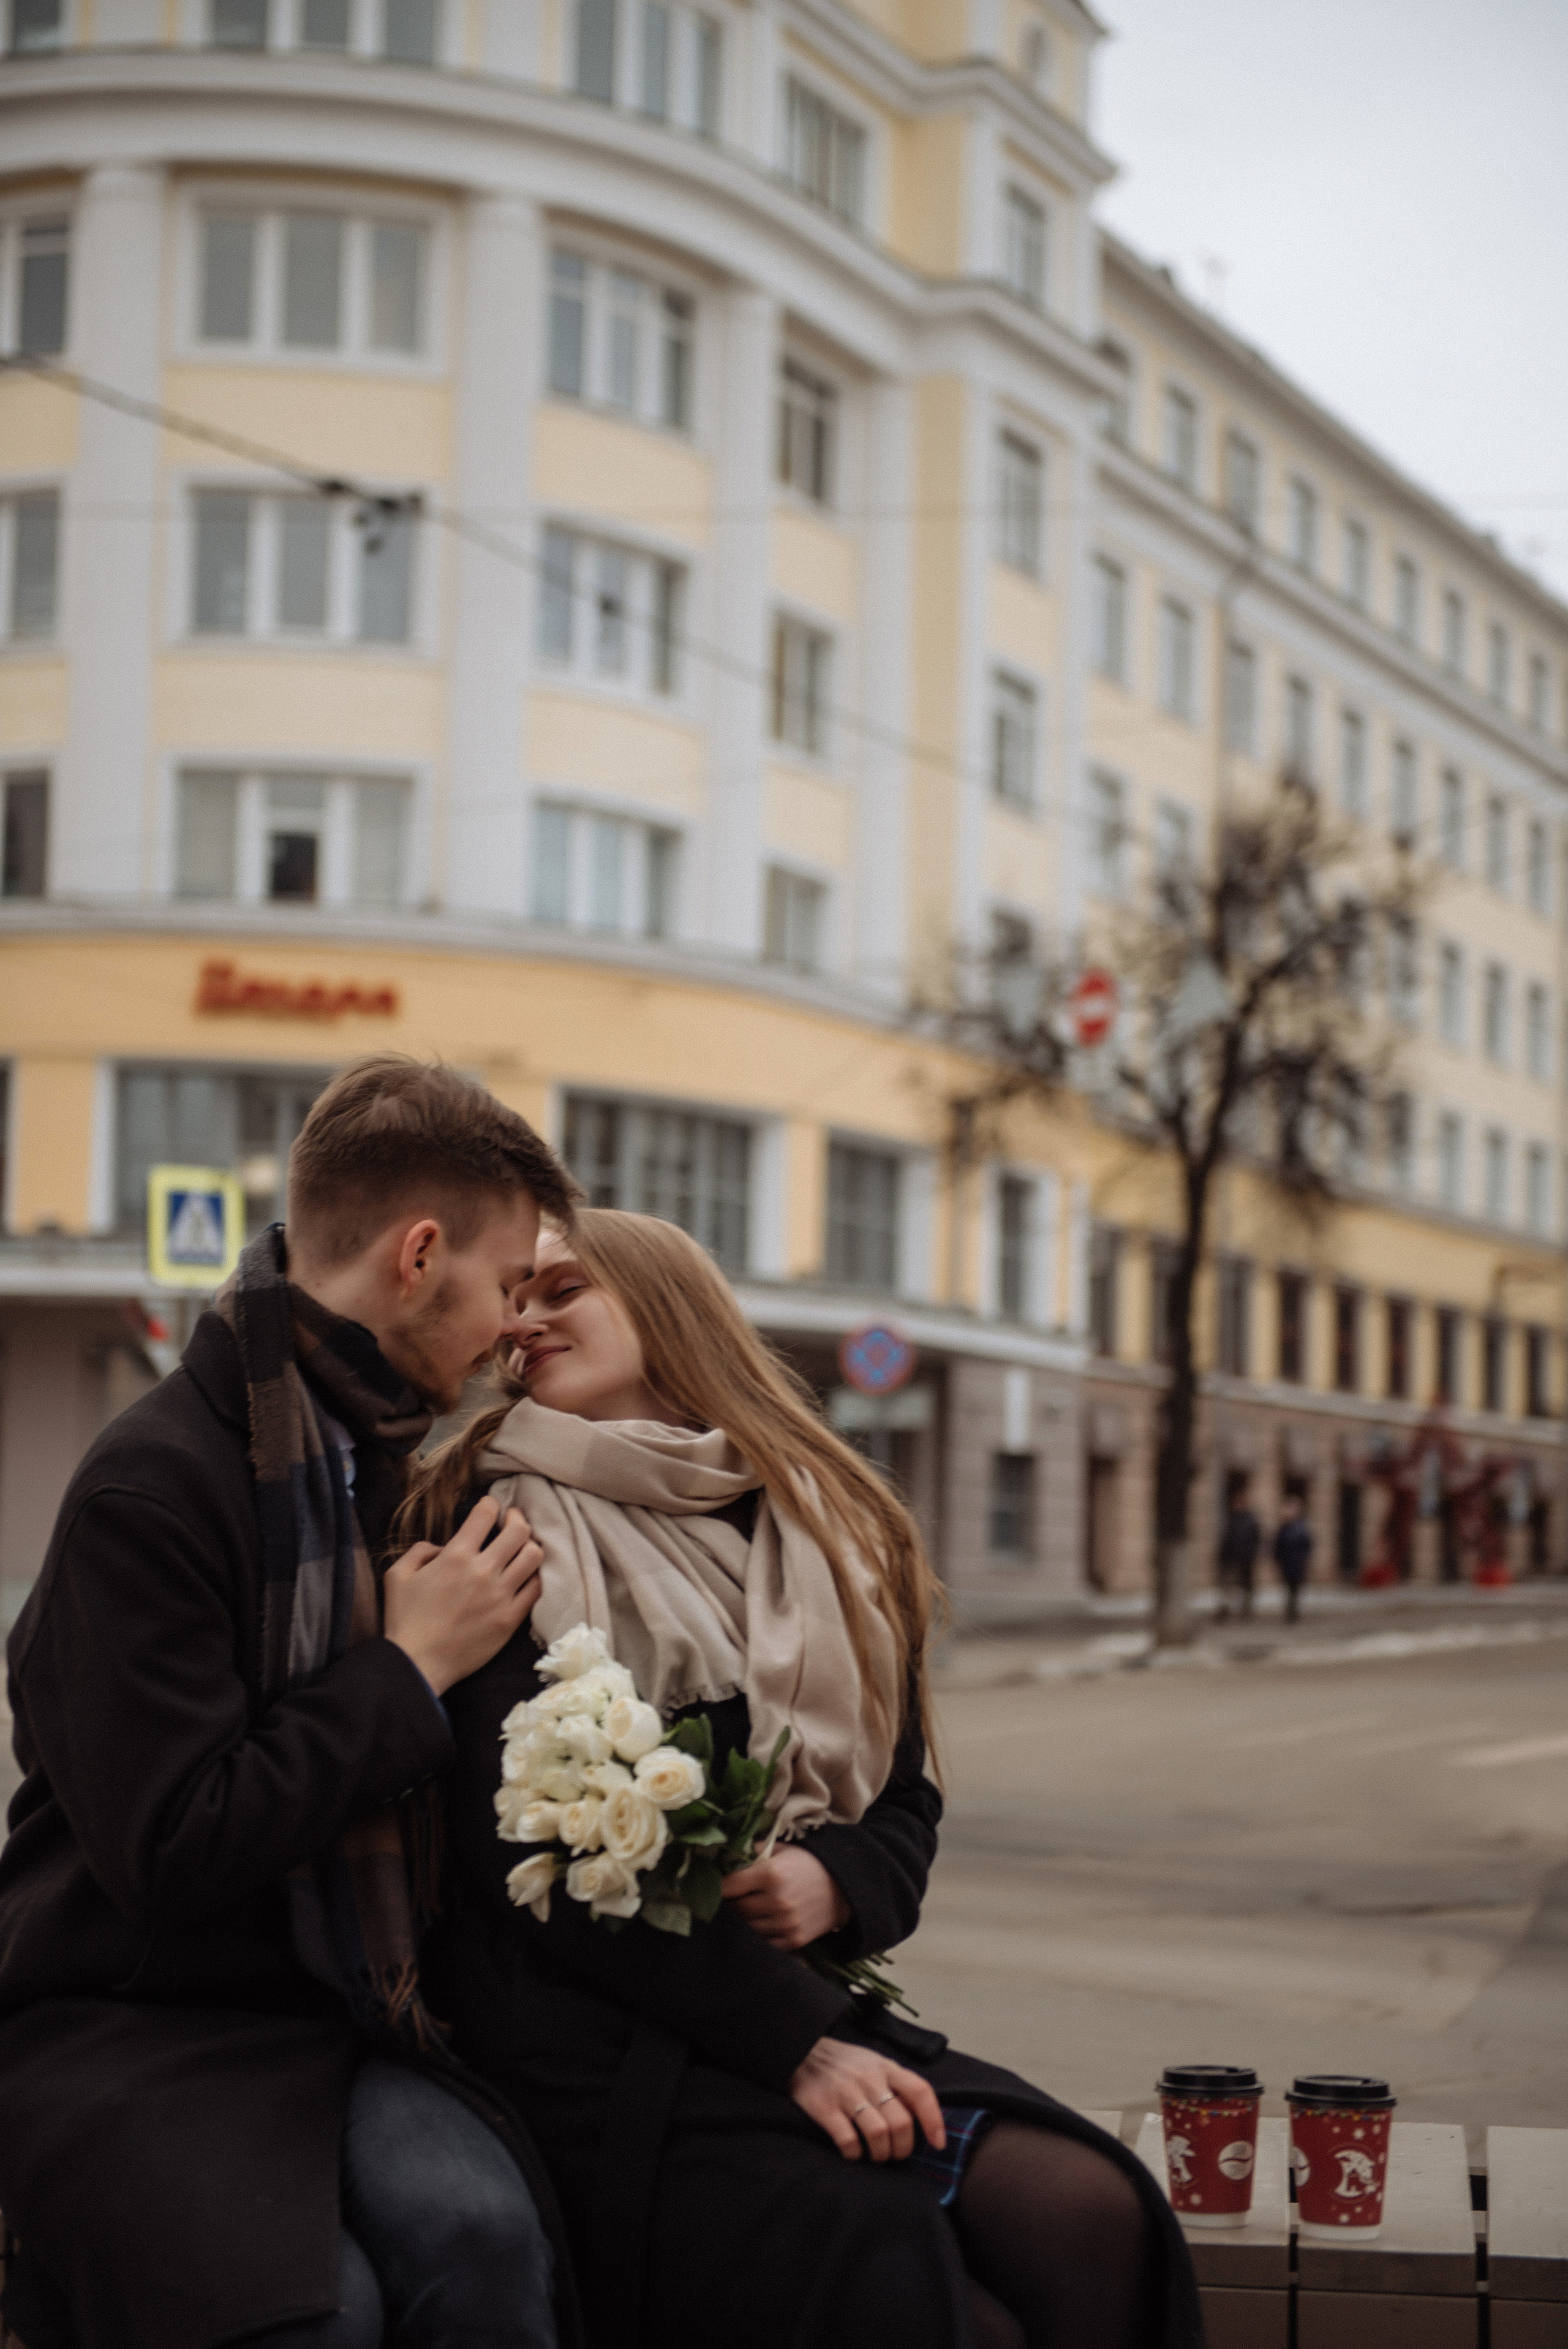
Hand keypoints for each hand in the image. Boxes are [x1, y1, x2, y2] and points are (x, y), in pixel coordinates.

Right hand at [384, 1498, 542, 1694]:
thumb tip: (443, 1547)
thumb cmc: (404, 1619)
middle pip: (519, 1530)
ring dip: (529, 1547)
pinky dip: (533, 1577)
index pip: (486, 1513)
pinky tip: (524, 1577)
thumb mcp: (397, 1575)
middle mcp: (483, 1571)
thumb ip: (420, 1550)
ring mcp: (500, 1596)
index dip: (490, 1504)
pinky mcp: (510, 1619)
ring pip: (534, 1556)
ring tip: (521, 1549)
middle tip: (512, 1521)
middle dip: (517, 1518)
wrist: (417, 1663)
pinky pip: (536, 1589)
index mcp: (456, 1556)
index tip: (490, 1508)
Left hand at [721, 1847, 850, 1949]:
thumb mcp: (783, 1850)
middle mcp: (776, 1900)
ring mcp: (785, 1923)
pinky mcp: (793, 1940)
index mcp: (770, 1873)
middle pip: (736, 1909)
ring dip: (742, 1921)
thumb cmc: (809, 1864)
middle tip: (727, 1900)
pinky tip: (759, 1924)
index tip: (710, 1888)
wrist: (845, 1887)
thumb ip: (755, 1852)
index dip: (717, 1888)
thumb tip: (728, 1854)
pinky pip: (764, 1942)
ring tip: (742, 1912)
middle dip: (729, 1905)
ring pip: (747, 1928)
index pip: (729, 1885)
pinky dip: (758, 1935)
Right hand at [788, 2038, 944, 2162]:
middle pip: (901, 2122)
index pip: (920, 2092)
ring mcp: (846, 2093)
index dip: (934, 2120)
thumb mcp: (875, 2064)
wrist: (801, 2051)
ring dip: (881, 2155)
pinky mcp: (824, 2108)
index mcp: (886, 2067)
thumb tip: (921, 2117)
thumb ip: (897, 2085)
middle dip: (902, 2148)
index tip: (937, 2144)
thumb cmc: (845, 2064)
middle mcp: (869, 2079)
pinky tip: (853, 2153)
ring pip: (879, 2134)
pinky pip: (848, 2141)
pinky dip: (855, 2155)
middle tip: (894, 2154)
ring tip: (876, 2156)